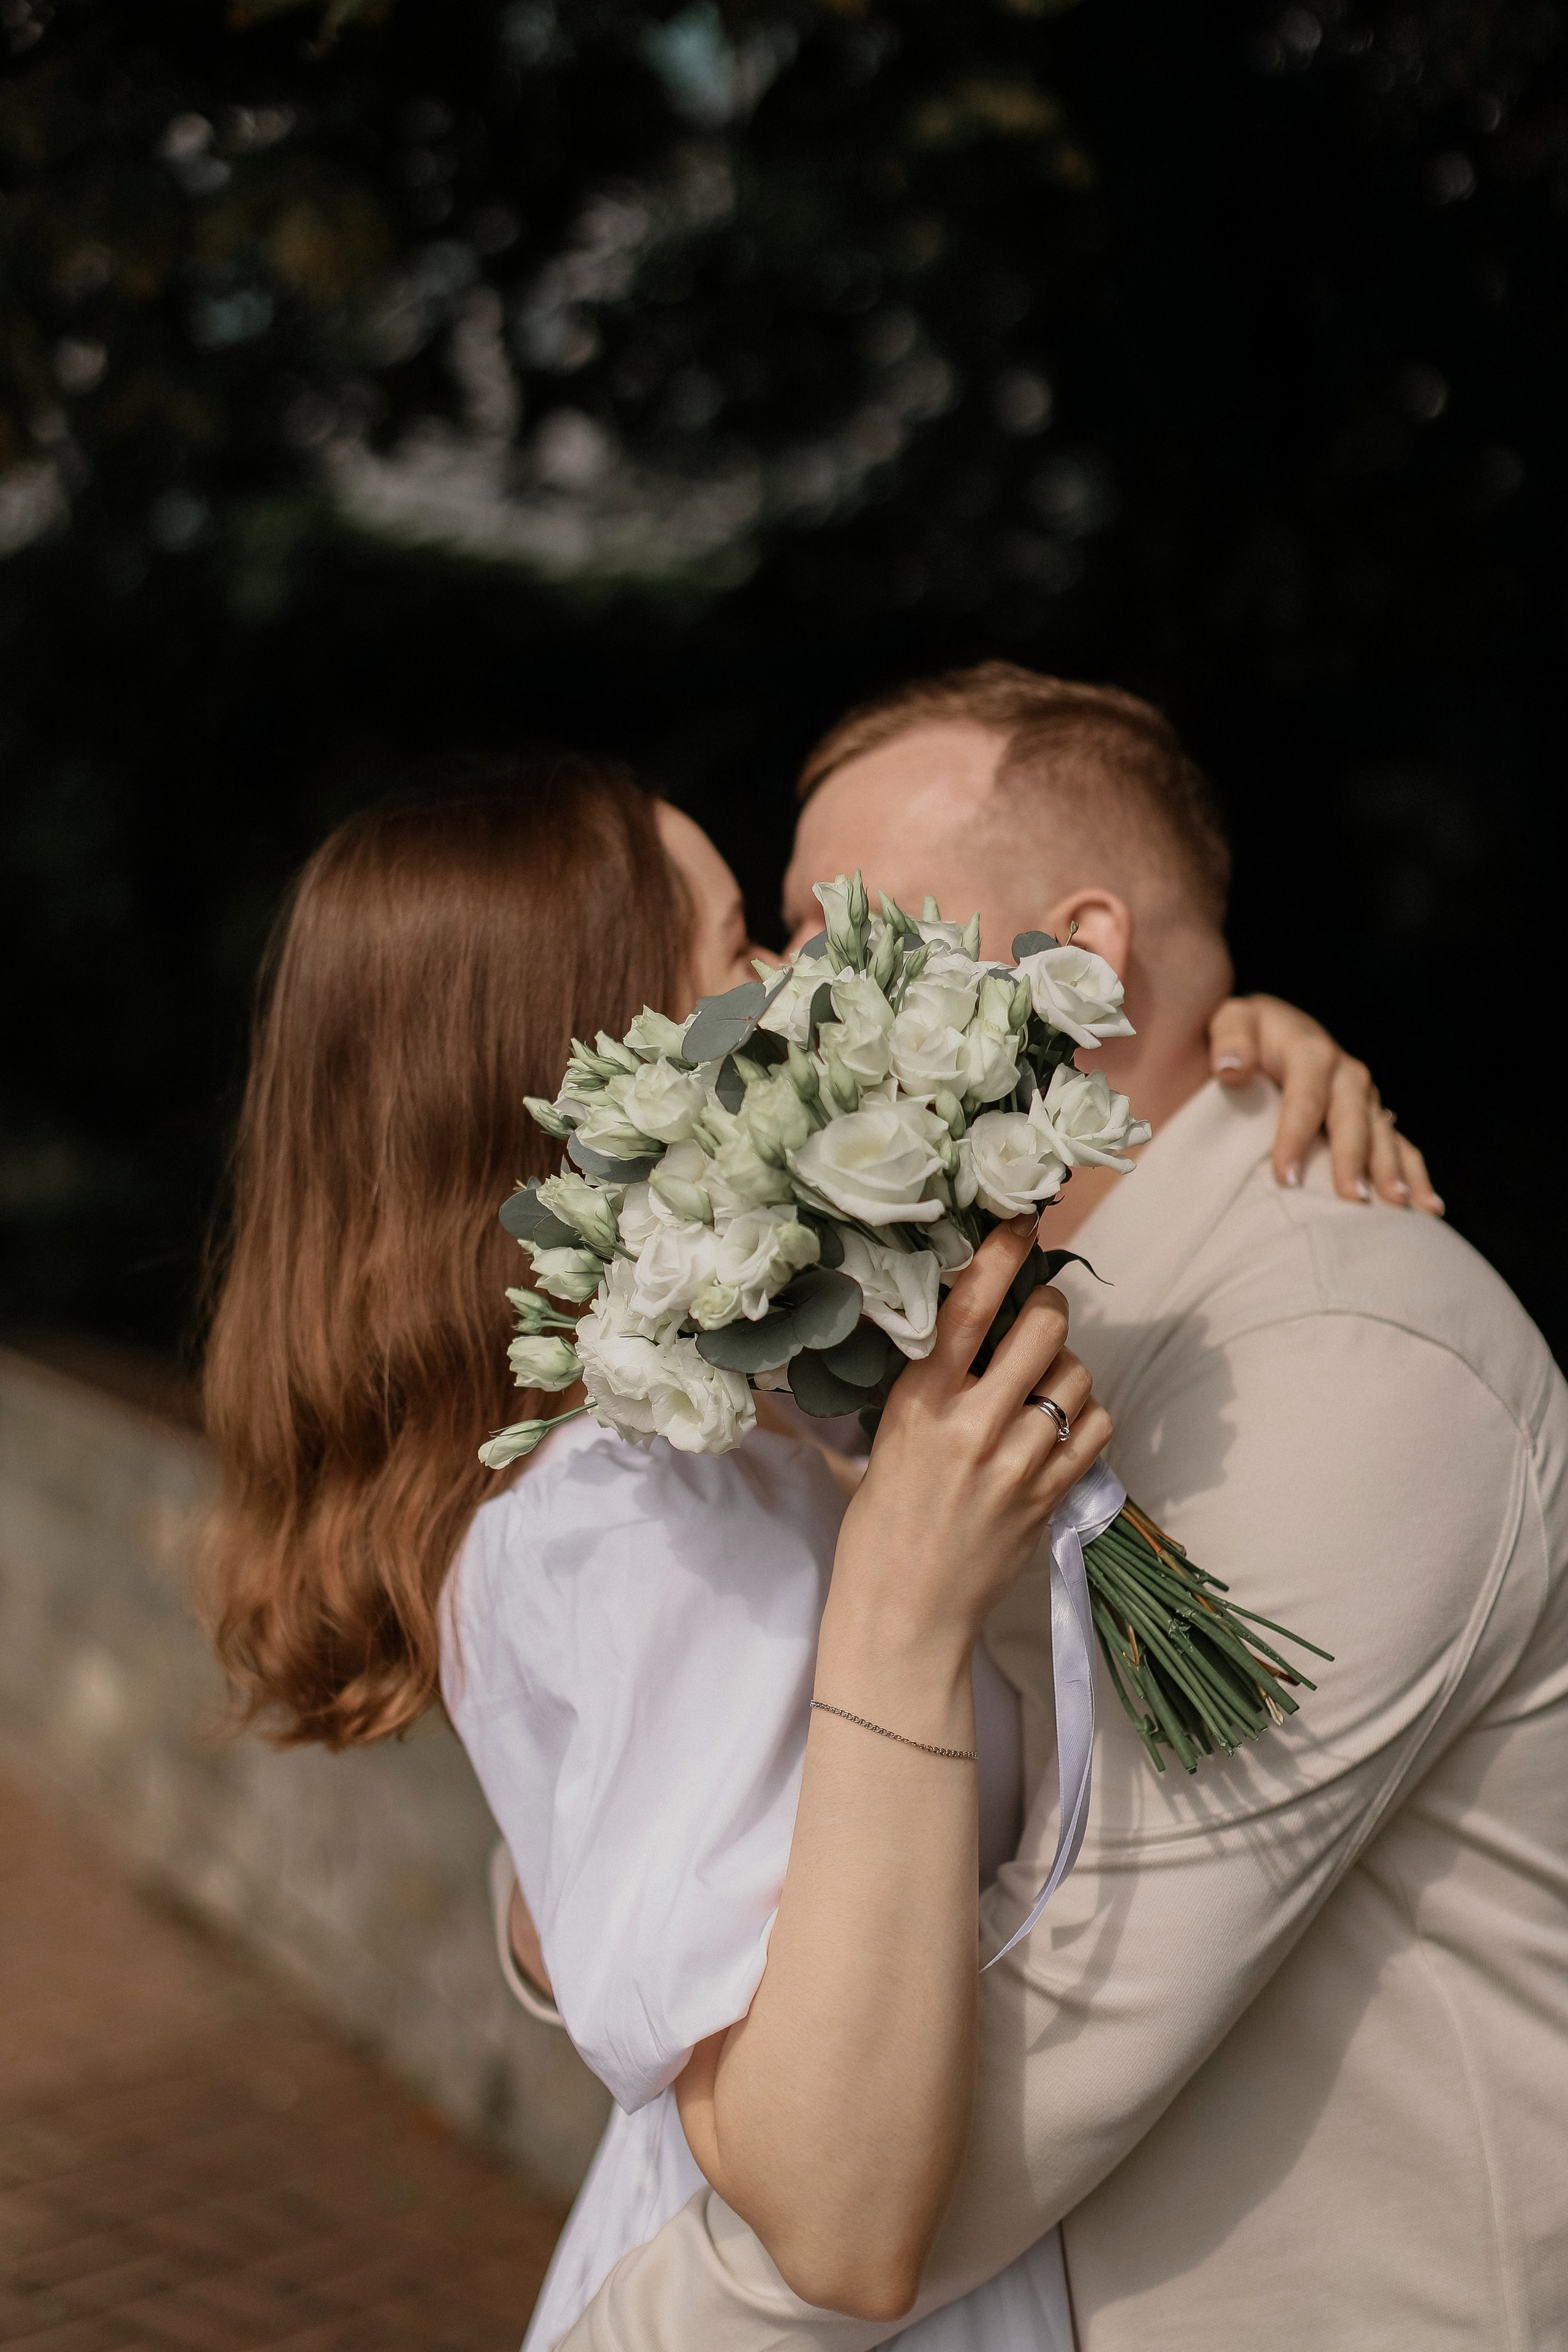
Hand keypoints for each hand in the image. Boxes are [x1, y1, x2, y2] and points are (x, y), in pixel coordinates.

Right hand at [835, 1218, 1112, 1657]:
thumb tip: (955, 1333)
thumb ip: (923, 1389)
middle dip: (1048, 1312)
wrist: (902, 1615)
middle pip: (1043, 1330)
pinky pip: (1096, 1431)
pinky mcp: (1050, 1498)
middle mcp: (973, 1424)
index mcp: (919, 1402)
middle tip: (1039, 1317)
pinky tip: (1064, 1427)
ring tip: (1046, 1386)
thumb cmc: (879, 1526)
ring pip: (1077, 1379)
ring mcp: (1019, 1463)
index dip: (1001, 1255)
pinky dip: (1088, 1418)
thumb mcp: (883, 1442)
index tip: (1023, 1221)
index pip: (969, 1307)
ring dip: (1068, 1371)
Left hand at [1208, 994, 1442, 1213]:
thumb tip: (1231, 1067)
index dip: (1296, 1138)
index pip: (1305, 1099)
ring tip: (1397, 1207)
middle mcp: (1347, 1075)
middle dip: (1354, 1161)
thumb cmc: (1248, 1035)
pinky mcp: (1374, 1116)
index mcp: (1313, 1053)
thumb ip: (1230, 1039)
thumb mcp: (1231, 1021)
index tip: (1286, 1179)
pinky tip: (1428, 1207)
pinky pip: (1401, 1146)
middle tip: (1351, 1201)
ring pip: (1384, 1136)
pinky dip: (1416, 1175)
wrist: (1275, 1030)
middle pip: (1353, 1121)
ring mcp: (1365, 1098)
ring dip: (1393, 1172)